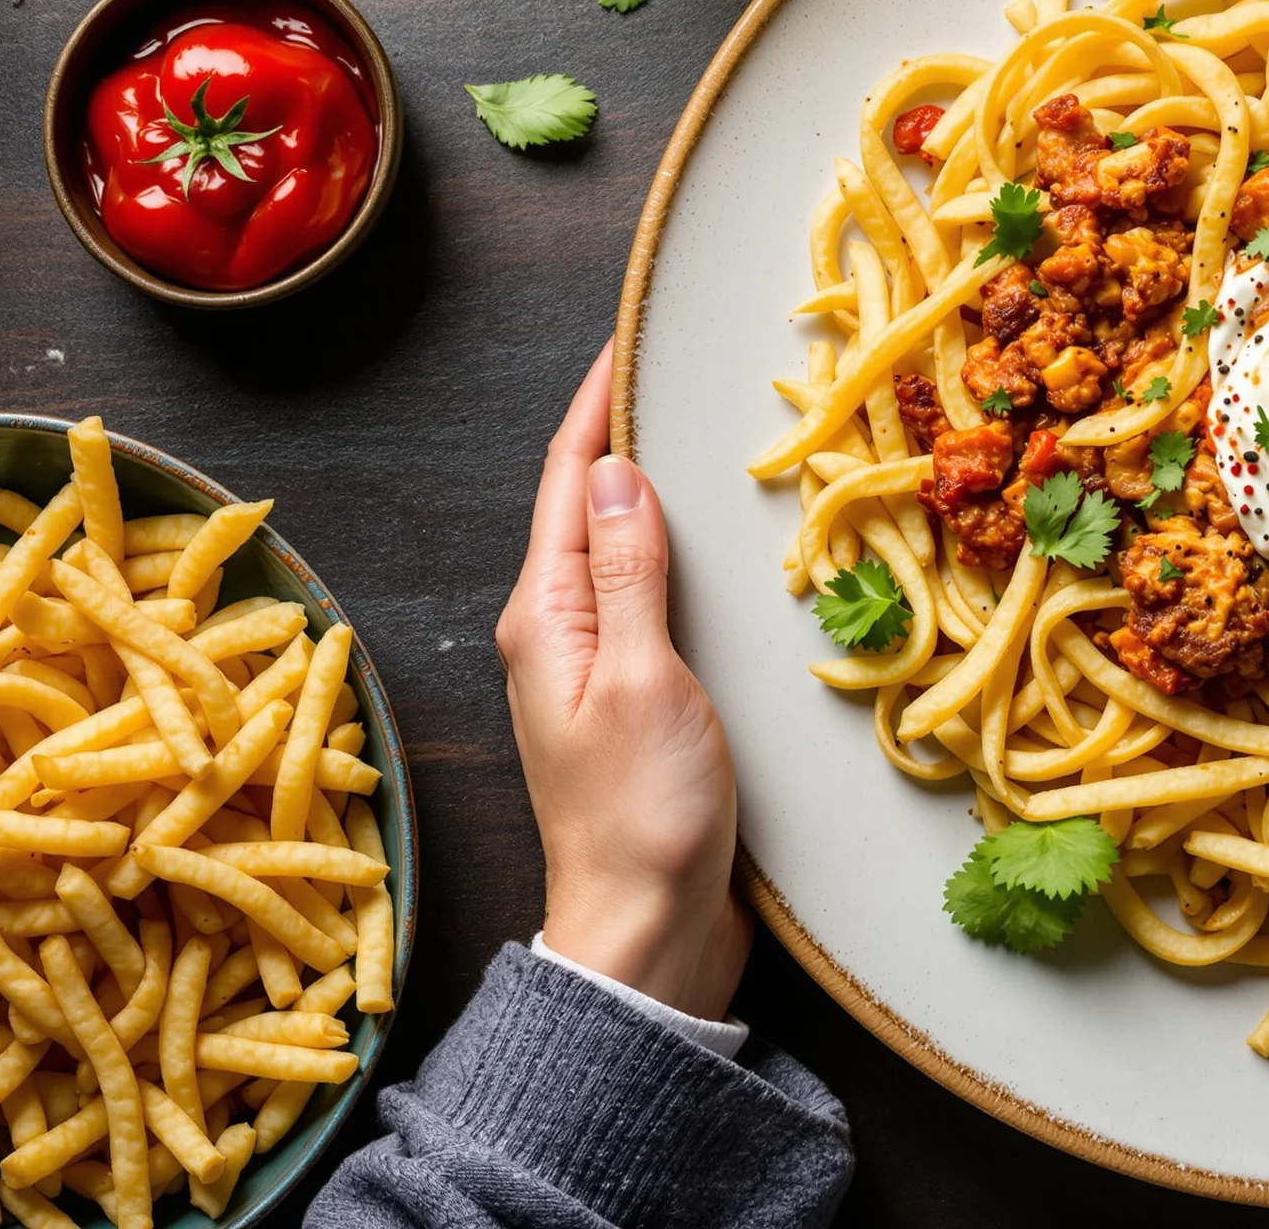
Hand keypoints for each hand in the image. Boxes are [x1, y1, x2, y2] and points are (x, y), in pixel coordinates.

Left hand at [495, 342, 749, 1019]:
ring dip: (659, 494)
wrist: (648, 933)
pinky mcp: (639, 701)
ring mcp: (597, 668)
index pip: (565, 480)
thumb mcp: (641, 678)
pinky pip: (655, 599)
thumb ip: (629, 573)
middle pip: (588, 506)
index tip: (628, 335)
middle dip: (628, 433)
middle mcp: (559, 633)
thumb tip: (614, 470)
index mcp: (545, 617)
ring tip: (707, 438)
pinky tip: (724, 546)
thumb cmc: (642, 815)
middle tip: (680, 367)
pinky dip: (684, 555)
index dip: (596, 403)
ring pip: (624, 551)